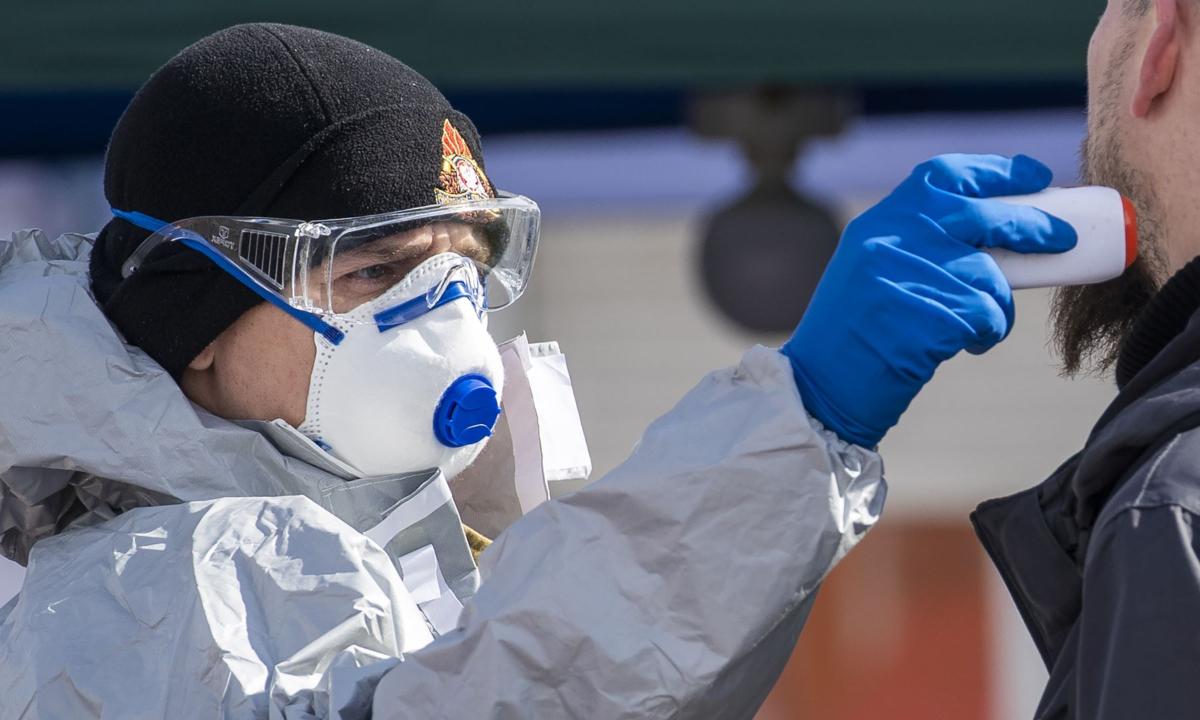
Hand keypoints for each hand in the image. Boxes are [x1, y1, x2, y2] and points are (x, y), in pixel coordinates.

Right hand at [782, 154, 1076, 446]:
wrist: (819, 389)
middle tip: (1063, 238)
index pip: (944, 175)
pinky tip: (962, 346)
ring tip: (973, 327)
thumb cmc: (854, 337)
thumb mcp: (873, 271)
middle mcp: (889, 239)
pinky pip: (986, 317)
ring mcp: (906, 276)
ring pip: (989, 277)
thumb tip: (1001, 232)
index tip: (1035, 176)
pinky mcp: (926, 316)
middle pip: (982, 215)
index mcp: (879, 223)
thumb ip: (919, 244)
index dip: (997, 171)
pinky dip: (986, 334)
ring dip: (996, 306)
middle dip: (1034, 225)